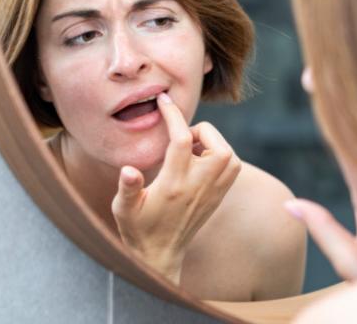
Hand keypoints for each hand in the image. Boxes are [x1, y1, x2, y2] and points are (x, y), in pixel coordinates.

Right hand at [111, 93, 241, 282]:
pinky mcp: (218, 197)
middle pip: (218, 146)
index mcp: (173, 185)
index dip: (173, 115)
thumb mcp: (123, 210)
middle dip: (201, 130)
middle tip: (180, 138)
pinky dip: (221, 155)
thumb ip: (127, 188)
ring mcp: (212, 193)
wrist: (159, 256)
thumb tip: (128, 169)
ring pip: (230, 156)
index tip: (164, 100)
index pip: (182, 140)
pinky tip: (200, 161)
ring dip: (214, 143)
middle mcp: (198, 187)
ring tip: (191, 149)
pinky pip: (233, 167)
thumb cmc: (138, 229)